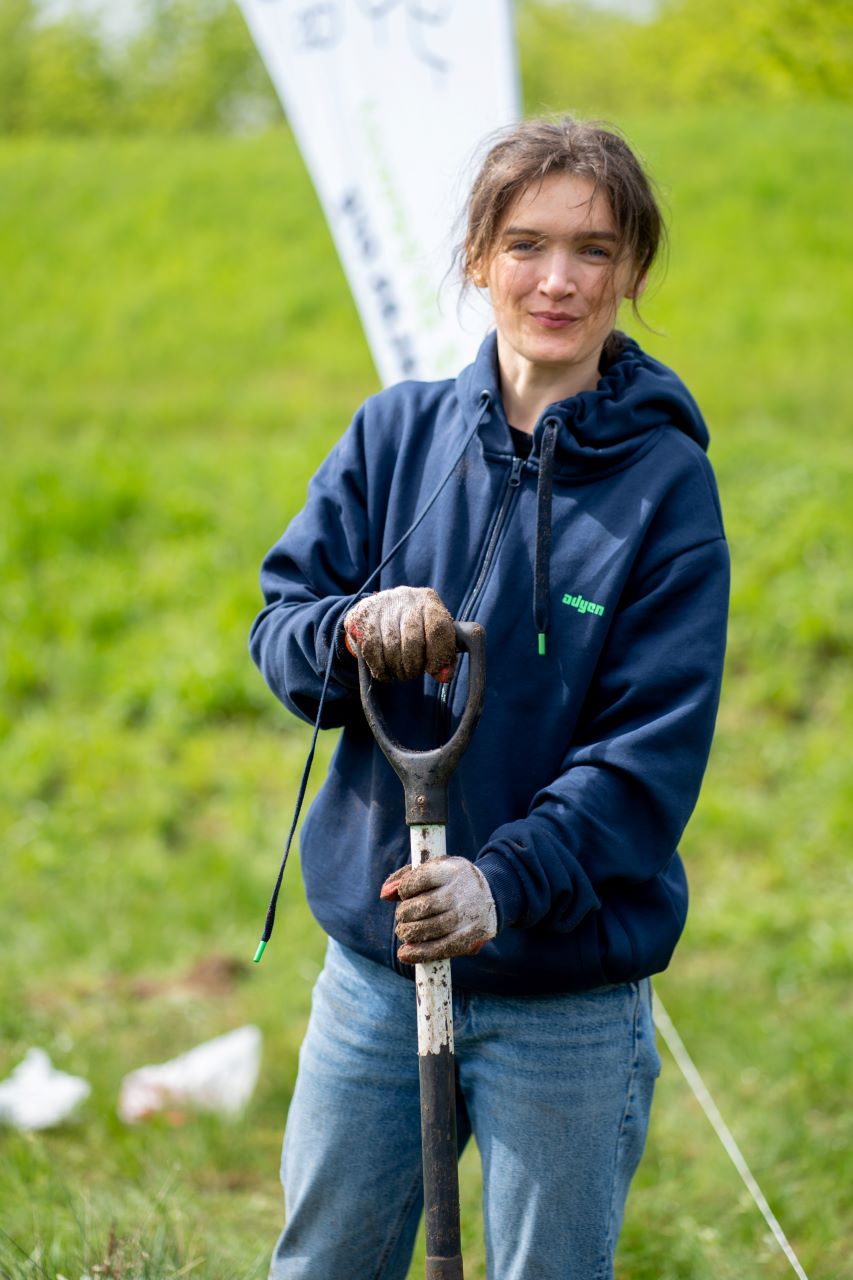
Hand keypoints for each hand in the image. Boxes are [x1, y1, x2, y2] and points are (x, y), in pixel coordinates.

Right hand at [344, 586, 455, 682]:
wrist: (380, 609)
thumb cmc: (414, 627)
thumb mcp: (433, 636)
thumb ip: (443, 657)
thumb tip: (443, 677)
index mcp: (428, 601)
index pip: (439, 628)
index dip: (439, 655)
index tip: (434, 670)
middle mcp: (406, 598)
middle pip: (412, 641)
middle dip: (413, 666)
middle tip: (411, 673)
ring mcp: (382, 605)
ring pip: (391, 648)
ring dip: (397, 668)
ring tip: (399, 672)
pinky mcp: (362, 616)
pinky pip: (372, 650)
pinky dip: (380, 667)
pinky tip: (384, 671)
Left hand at [380, 857, 496, 962]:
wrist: (493, 894)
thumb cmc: (452, 881)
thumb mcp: (434, 870)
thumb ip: (406, 878)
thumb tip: (384, 895)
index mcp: (453, 869)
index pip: (421, 879)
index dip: (405, 889)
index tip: (404, 894)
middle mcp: (464, 890)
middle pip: (425, 906)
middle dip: (405, 914)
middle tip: (402, 916)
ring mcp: (470, 914)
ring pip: (432, 928)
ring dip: (410, 933)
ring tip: (404, 931)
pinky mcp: (473, 935)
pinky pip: (442, 948)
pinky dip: (420, 953)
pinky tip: (405, 953)